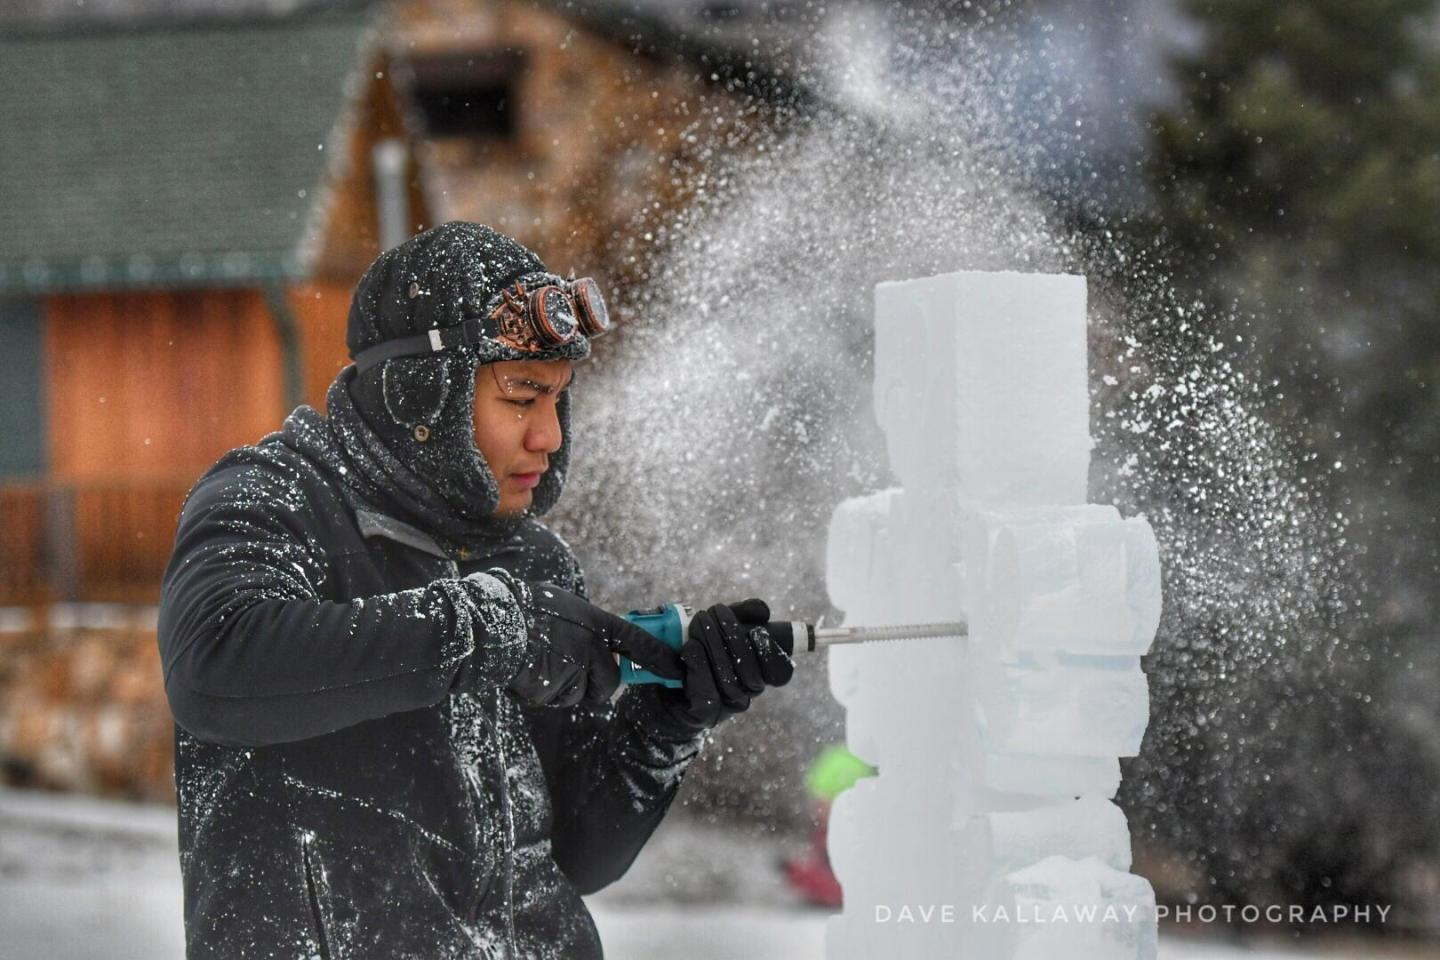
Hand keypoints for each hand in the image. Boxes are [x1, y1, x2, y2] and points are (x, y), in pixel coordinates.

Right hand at [508, 583, 683, 707]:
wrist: (495, 626)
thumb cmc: (525, 611)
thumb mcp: (564, 606)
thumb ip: (586, 627)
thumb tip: (597, 642)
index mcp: (596, 621)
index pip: (638, 641)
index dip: (659, 657)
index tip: (677, 671)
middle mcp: (592, 646)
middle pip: (608, 683)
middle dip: (590, 683)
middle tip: (564, 665)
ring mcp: (576, 668)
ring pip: (580, 694)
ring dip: (562, 688)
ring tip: (540, 663)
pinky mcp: (557, 688)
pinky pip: (557, 699)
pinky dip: (544, 693)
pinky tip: (529, 672)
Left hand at [658, 599, 793, 730]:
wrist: (658, 685)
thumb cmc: (694, 650)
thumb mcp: (718, 625)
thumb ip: (742, 614)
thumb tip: (762, 610)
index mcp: (759, 671)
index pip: (780, 671)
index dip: (771, 651)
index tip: (756, 631)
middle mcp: (747, 693)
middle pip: (751, 672)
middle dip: (730, 636)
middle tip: (708, 614)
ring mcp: (727, 707)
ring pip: (729, 681)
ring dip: (710, 647)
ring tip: (696, 626)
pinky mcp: (705, 716)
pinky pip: (707, 695)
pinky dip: (698, 667)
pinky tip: (690, 650)